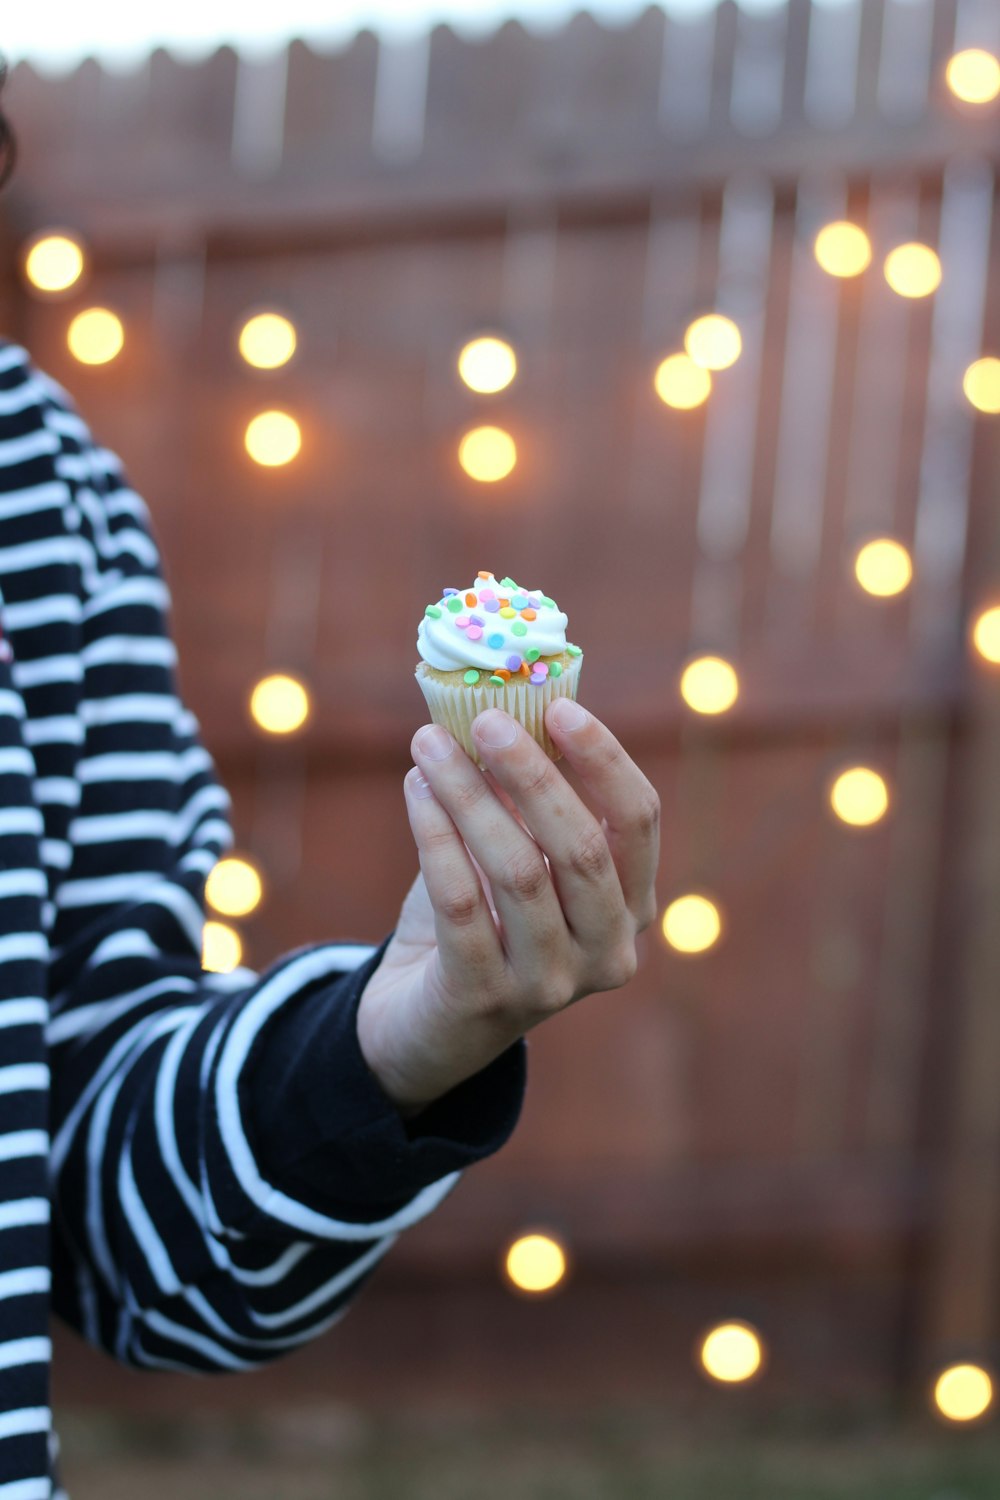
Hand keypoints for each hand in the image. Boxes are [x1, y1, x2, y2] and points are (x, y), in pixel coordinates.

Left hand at [355, 698, 660, 1115]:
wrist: (424, 1021)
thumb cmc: (480, 919)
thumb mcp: (516, 857)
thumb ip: (524, 798)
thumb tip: (504, 703)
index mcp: (633, 908)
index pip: (638, 822)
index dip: (604, 759)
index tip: (558, 707)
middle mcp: (609, 952)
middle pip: (582, 846)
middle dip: (531, 773)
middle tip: (484, 716)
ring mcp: (553, 984)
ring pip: (519, 871)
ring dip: (469, 795)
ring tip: (428, 744)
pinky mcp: (488, 999)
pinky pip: (461, 903)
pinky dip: (435, 837)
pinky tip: (415, 791)